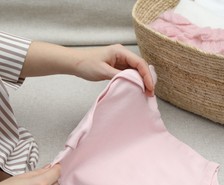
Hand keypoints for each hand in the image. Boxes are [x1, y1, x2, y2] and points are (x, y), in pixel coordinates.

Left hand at [21, 42, 155, 95]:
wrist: (73, 62)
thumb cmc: (86, 64)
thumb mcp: (103, 71)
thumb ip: (120, 76)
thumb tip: (134, 82)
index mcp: (120, 51)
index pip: (139, 63)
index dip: (147, 76)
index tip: (150, 88)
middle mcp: (122, 54)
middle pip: (140, 66)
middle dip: (146, 79)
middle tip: (150, 93)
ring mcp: (119, 60)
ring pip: (135, 71)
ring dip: (140, 81)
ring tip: (145, 93)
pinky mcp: (115, 67)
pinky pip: (128, 73)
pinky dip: (133, 81)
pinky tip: (136, 89)